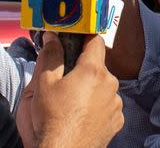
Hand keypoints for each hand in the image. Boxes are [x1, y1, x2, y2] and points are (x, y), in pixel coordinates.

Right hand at [17, 32, 123, 147]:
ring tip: (71, 105)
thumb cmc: (51, 120)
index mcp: (93, 71)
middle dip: (83, 70)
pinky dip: (97, 108)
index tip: (75, 41)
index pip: (95, 41)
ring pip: (103, 88)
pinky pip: (108, 107)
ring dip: (91, 91)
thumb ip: (50, 56)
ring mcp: (115, 104)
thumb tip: (53, 37)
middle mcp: (110, 84)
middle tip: (64, 83)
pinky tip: (81, 117)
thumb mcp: (42, 85)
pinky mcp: (117, 121)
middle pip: (98, 67)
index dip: (84, 39)